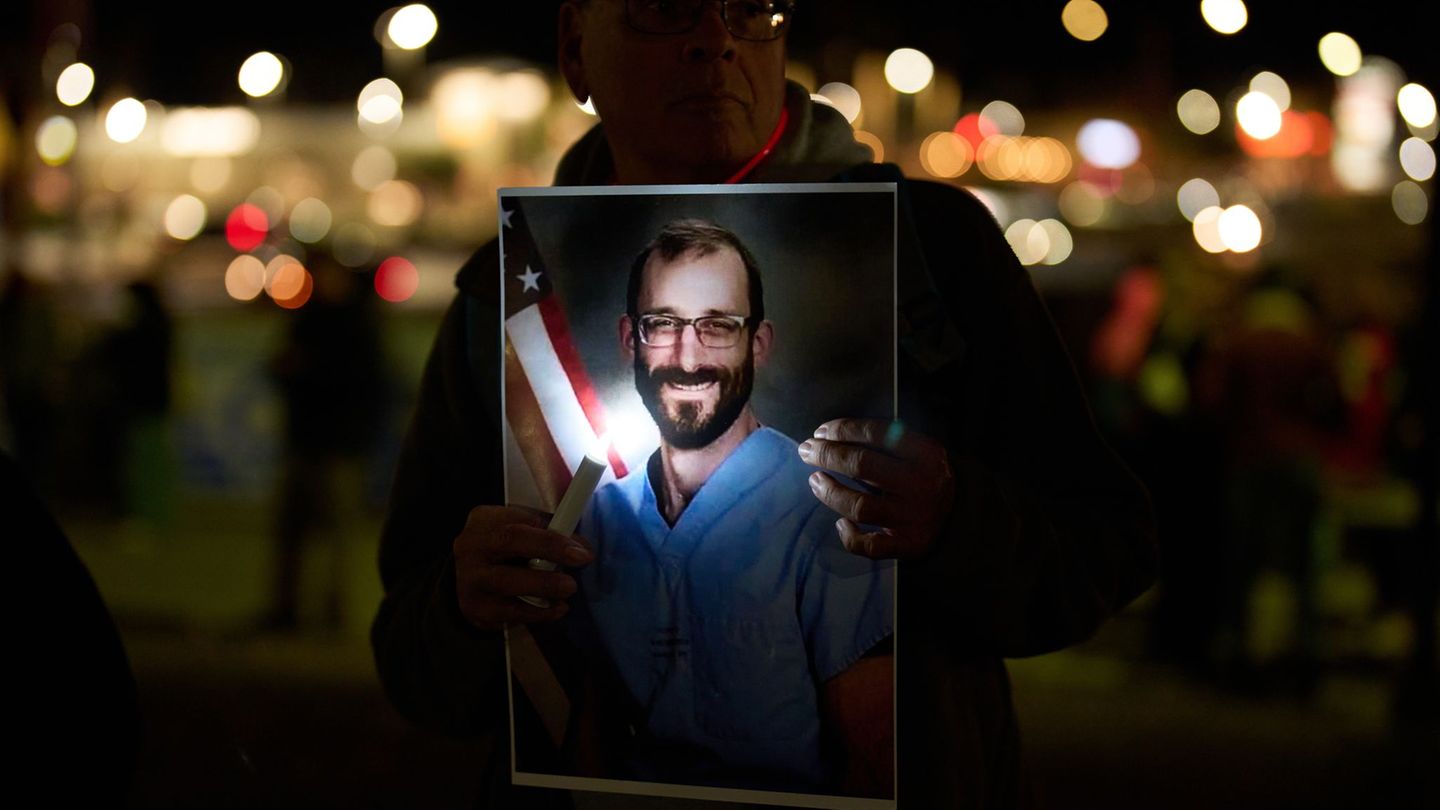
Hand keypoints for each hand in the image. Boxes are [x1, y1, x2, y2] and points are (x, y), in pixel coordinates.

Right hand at [453, 505, 593, 630]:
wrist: (468, 581)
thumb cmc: (504, 551)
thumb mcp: (520, 529)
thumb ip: (549, 531)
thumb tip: (582, 547)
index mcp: (484, 519)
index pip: (520, 522)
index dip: (551, 538)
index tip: (581, 551)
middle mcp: (471, 546)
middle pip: (508, 543)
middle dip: (547, 552)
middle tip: (578, 567)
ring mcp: (468, 578)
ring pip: (506, 582)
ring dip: (543, 587)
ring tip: (568, 590)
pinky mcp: (474, 608)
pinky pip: (508, 612)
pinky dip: (537, 613)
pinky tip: (556, 609)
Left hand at [798, 419, 953, 558]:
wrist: (961, 516)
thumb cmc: (925, 476)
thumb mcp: (917, 452)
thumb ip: (885, 443)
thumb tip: (828, 436)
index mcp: (927, 454)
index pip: (876, 433)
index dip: (842, 430)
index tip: (820, 431)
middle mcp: (922, 484)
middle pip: (862, 465)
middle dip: (827, 455)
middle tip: (807, 450)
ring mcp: (915, 517)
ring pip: (860, 506)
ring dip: (830, 492)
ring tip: (815, 481)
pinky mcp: (909, 545)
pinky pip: (870, 545)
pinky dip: (850, 536)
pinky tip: (840, 524)